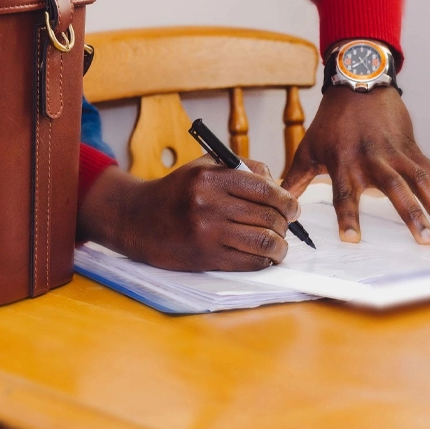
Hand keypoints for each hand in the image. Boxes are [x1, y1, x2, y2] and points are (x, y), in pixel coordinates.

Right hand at [77, 156, 299, 270]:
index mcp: (210, 177)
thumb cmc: (175, 192)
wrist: (136, 219)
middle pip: (268, 217)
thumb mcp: (203, 167)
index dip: (287, 201)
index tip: (293, 208)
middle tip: (287, 226)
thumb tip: (279, 186)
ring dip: (280, 246)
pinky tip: (264, 257)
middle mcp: (208, 203)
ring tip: (279, 245)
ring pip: (263, 242)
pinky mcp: (205, 257)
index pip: (265, 190)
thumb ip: (242, 168)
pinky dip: (264, 261)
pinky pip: (249, 262)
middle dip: (286, 224)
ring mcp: (207, 232)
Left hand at [282, 86, 429, 244]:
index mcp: (344, 162)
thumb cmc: (330, 122)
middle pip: (395, 189)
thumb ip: (294, 180)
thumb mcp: (307, 149)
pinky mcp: (414, 148)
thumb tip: (277, 203)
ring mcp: (398, 153)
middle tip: (426, 241)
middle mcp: (373, 159)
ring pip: (423, 182)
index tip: (352, 239)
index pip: (345, 194)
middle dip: (412, 215)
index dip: (348, 216)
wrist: (358, 85)